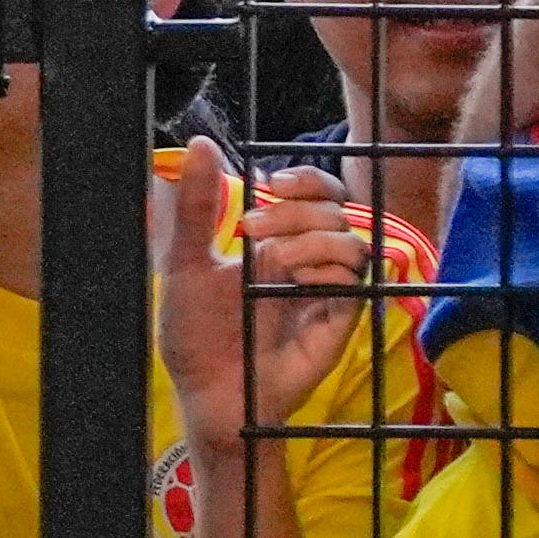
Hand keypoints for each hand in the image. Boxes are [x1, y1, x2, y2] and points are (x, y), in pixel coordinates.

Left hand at [151, 139, 374, 458]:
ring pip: (349, 239)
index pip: (317, 192)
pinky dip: (325, 268)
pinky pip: (353, 279)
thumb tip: (201, 145)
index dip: (306, 178)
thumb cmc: (197, 333)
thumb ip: (195, 208)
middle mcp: (308, 260)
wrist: (207, 393)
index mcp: (278, 240)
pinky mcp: (339, 319)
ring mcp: (326, 289)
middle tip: (250, 230)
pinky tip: (293, 280)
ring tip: (269, 258)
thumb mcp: (185, 264)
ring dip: (309, 236)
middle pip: (335, 208)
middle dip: (296, 208)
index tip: (273, 181)